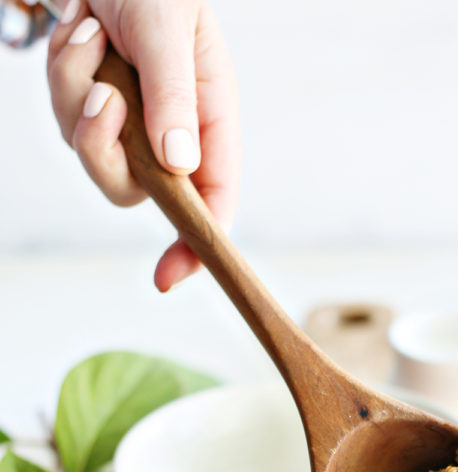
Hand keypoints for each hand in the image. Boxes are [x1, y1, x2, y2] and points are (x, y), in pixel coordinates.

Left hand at [46, 0, 240, 291]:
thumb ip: (175, 96)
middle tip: (104, 95)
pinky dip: (63, 69)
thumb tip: (180, 164)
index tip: (168, 276)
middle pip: (134, 189)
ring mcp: (127, 127)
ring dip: (76, 90)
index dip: (194, 246)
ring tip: (92, 30)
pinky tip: (81, 28)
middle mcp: (170, 135)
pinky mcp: (90, 111)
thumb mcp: (170, 29)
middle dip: (104, 150)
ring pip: (90, 153)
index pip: (211, 202)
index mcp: (209, 121)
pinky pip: (64, 115)